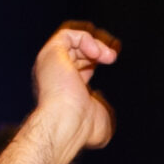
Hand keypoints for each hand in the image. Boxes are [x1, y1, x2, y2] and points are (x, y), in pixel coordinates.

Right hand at [31, 22, 119, 150]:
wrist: (67, 122)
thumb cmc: (82, 127)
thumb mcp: (102, 117)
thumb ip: (104, 106)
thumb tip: (105, 103)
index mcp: (65, 87)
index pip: (82, 65)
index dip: (99, 58)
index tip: (113, 59)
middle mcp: (55, 74)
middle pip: (78, 50)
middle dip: (99, 49)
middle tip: (113, 54)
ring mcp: (51, 63)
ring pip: (73, 40)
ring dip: (95, 44)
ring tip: (108, 57)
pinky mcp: (50, 52)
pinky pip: (68, 35)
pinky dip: (85, 40)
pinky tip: (96, 54)